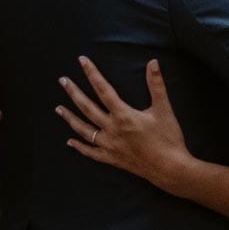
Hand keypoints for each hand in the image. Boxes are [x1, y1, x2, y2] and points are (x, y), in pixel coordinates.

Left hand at [56, 56, 192, 194]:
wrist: (170, 169)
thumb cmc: (168, 138)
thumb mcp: (163, 108)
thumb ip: (156, 84)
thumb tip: (153, 62)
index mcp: (124, 115)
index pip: (103, 89)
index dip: (92, 73)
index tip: (82, 61)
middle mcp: (112, 130)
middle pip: (87, 108)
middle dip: (74, 93)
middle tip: (62, 81)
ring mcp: (110, 145)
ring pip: (84, 130)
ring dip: (70, 118)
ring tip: (58, 108)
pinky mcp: (112, 159)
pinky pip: (91, 152)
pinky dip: (80, 147)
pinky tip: (70, 142)